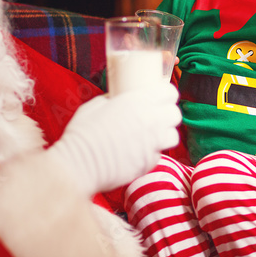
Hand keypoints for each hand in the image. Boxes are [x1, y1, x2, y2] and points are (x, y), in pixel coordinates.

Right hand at [49, 83, 180, 194]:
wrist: (80, 164)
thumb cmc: (83, 133)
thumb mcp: (95, 106)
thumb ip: (112, 100)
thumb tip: (116, 99)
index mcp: (138, 102)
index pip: (169, 92)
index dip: (166, 94)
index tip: (162, 97)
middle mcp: (150, 121)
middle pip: (175, 114)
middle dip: (168, 114)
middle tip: (156, 117)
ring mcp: (152, 143)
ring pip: (173, 136)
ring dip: (164, 135)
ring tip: (151, 136)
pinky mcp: (149, 162)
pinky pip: (158, 154)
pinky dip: (151, 153)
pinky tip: (138, 151)